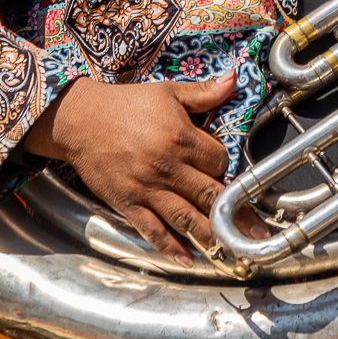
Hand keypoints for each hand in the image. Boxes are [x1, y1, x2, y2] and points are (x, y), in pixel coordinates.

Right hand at [23, 74, 266, 263]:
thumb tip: (234, 78)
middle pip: (210, 195)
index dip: (228, 168)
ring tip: (231, 247)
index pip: (219, 162)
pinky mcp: (128, 204)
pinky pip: (152, 231)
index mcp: (181, 138)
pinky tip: (186, 259)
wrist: (80, 120)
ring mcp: (147, 189)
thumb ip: (203, 92)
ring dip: (211, 235)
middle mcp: (168, 168)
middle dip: (236, 213)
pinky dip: (170, 248)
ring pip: (187, 218)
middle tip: (258, 231)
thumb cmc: (125, 104)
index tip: (228, 173)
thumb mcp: (167, 91)